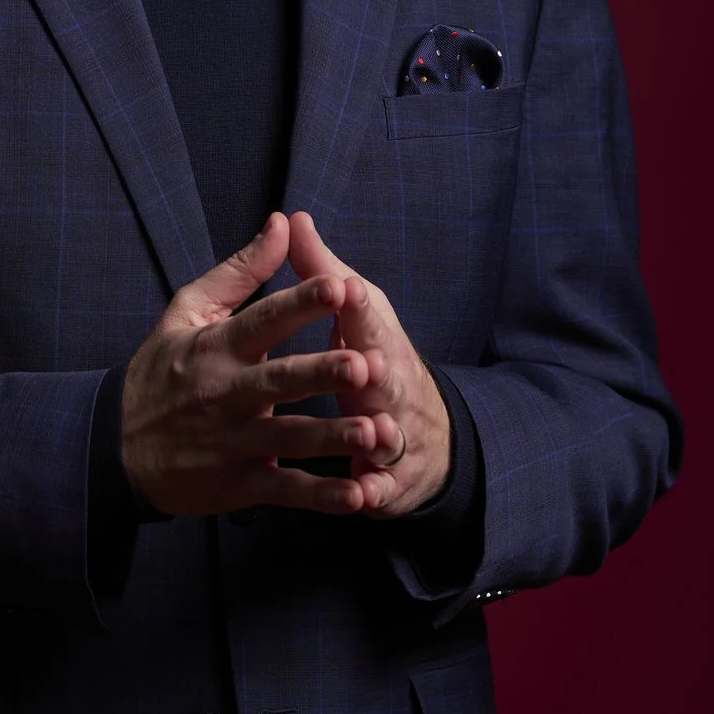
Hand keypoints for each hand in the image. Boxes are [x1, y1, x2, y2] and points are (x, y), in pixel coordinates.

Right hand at [118, 211, 400, 516]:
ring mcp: (232, 442)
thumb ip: (239, 271)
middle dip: (322, 373)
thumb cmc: (161, 373)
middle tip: (365, 365)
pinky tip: (357, 497)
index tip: (338, 286)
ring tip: (373, 432)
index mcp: (216, 347)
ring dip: (332, 437)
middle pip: (280, 381)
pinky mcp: (238, 484)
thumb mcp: (186, 313)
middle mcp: (225, 393)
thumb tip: (282, 224)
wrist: (116, 448)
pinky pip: (285, 490)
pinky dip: (321, 498)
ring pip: (289, 438)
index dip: (300, 304)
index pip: (263, 319)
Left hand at [285, 210, 450, 517]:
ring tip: (374, 435)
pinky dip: (374, 491)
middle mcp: (390, 385)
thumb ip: (320, 271)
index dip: (358, 305)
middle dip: (377, 372)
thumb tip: (290, 217)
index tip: (346, 287)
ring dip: (381, 434)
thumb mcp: (352, 311)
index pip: (367, 319)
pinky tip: (363, 496)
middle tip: (365, 367)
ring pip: (387, 433)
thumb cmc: (372, 355)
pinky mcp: (388, 477)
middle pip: (385, 378)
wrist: (422, 430)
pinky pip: (380, 486)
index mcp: (375, 340)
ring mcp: (393, 433)